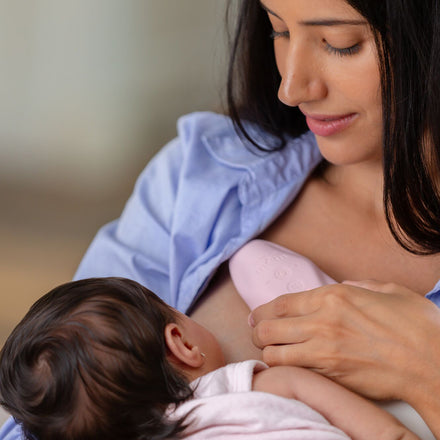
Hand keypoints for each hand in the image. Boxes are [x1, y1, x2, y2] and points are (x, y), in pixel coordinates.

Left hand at [249, 280, 439, 401]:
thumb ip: (361, 285)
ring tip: (271, 351)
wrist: (434, 364)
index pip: (282, 303)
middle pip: (268, 327)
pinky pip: (291, 371)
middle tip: (258, 333)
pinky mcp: (330, 375)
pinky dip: (283, 369)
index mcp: (334, 296)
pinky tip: (287, 366)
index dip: (263, 310)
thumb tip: (346, 286)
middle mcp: (322, 321)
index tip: (256, 316)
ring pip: (273, 353)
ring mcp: (323, 350)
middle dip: (257, 331)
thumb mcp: (388, 291)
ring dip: (267, 352)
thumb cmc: (416, 326)